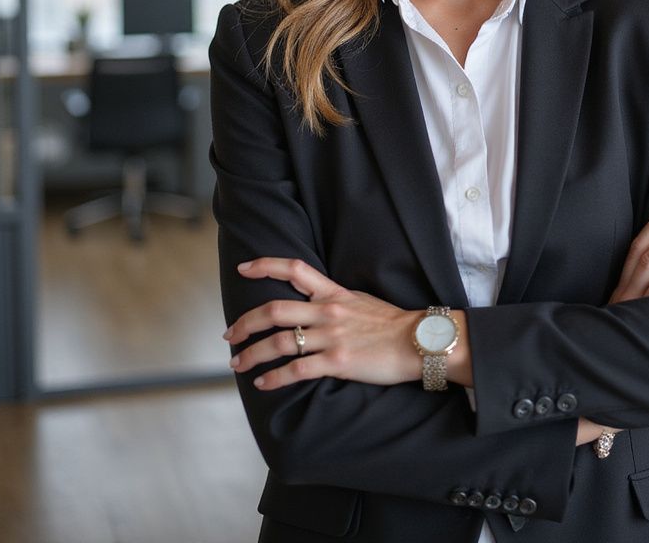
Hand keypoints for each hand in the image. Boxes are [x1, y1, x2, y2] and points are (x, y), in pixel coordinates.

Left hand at [223, 258, 418, 389]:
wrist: (418, 341)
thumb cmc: (391, 323)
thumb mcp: (360, 300)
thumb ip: (334, 300)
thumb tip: (313, 303)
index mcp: (333, 293)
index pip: (295, 269)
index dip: (266, 266)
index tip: (243, 268)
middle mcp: (328, 311)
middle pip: (275, 310)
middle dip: (246, 323)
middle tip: (230, 335)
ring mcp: (332, 336)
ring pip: (280, 342)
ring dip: (252, 354)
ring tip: (238, 364)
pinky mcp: (337, 361)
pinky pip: (297, 369)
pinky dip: (275, 377)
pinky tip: (263, 383)